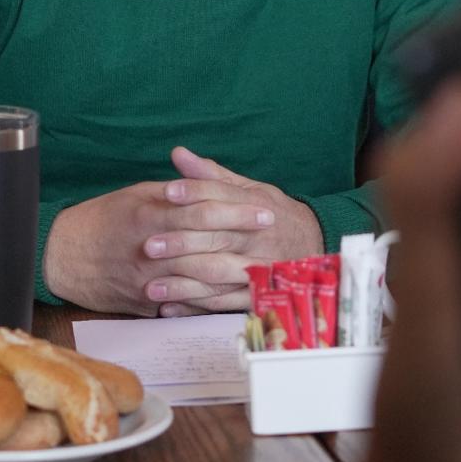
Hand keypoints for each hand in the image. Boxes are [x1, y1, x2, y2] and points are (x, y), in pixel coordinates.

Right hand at [41, 172, 278, 315]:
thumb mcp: (135, 195)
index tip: (265, 210)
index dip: (236, 210)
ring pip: (198, 279)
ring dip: (234, 275)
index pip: (202, 210)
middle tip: (277, 239)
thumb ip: (173, 193)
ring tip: (265, 269)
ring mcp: (146, 281)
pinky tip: (234, 297)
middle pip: (206, 244)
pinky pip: (181, 304)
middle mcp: (149, 249)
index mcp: (149, 214)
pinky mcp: (143, 304)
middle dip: (244, 241)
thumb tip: (206, 184)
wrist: (62, 256)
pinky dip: (208, 301)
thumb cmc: (102, 219)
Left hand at [144, 147, 323, 316]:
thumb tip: (178, 153)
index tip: (166, 192)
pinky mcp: (256, 294)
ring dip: (183, 283)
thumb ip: (211, 175)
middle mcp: (257, 238)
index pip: (223, 196)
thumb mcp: (248, 188)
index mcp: (256, 206)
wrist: (311, 243)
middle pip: (217, 238)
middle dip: (181, 243)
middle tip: (149, 246)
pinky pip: (223, 303)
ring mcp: (258, 268)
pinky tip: (168, 308)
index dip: (194, 192)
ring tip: (151, 285)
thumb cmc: (271, 212)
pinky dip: (195, 307)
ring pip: (218, 275)